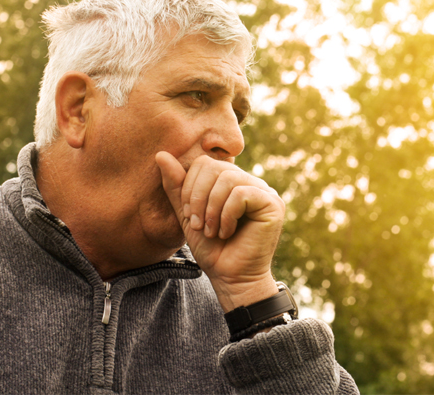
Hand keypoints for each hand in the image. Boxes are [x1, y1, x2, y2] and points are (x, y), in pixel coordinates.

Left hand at [156, 152, 283, 311]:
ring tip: (212, 231)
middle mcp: (250, 183)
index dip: (190, 186)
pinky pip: (241, 194)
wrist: (231, 279)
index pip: (205, 163)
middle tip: (199, 225)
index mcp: (232, 182)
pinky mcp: (273, 204)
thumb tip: (161, 154)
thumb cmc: (212, 250)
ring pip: (228, 179)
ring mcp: (264, 192)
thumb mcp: (188, 215)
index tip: (189, 216)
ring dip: (212, 209)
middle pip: (215, 168)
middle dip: (198, 198)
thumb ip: (176, 186)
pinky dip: (227, 215)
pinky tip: (227, 232)